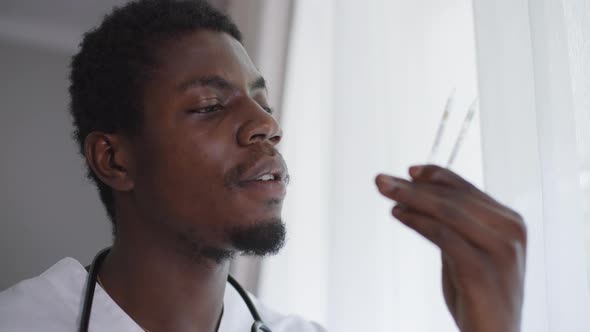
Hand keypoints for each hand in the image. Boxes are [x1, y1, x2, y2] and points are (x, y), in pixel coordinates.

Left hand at [375, 165, 525, 331]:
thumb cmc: (478, 295)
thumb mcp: (466, 252)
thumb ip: (453, 226)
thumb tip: (416, 197)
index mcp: (510, 222)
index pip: (467, 189)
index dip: (436, 176)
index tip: (408, 171)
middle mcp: (510, 231)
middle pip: (453, 198)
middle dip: (413, 187)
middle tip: (381, 181)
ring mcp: (500, 250)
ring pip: (447, 212)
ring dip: (411, 199)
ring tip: (385, 194)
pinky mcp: (483, 271)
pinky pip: (443, 236)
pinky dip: (417, 221)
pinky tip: (399, 215)